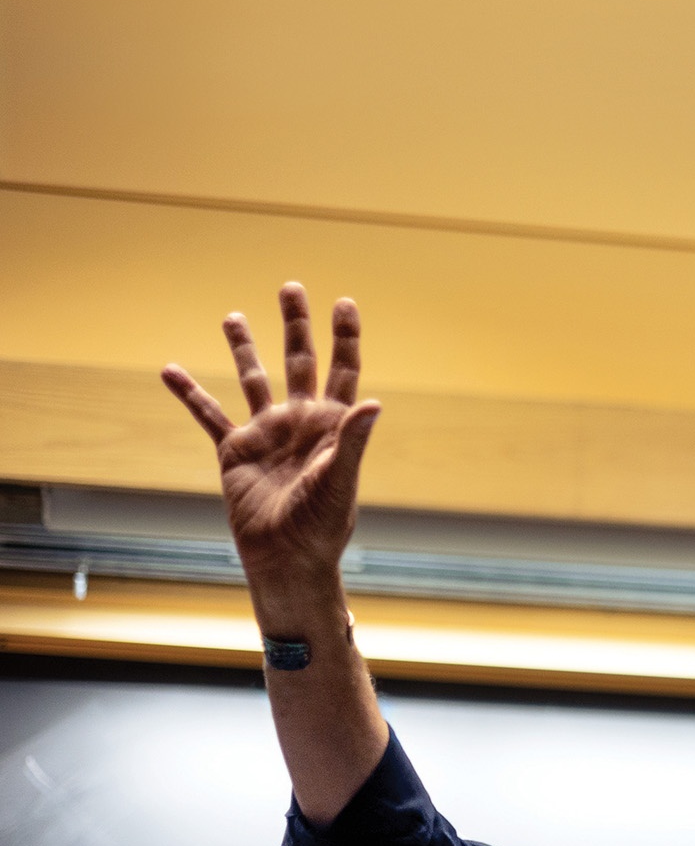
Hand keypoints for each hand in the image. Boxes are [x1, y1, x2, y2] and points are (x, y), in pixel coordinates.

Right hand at [161, 283, 379, 587]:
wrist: (286, 557)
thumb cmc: (322, 524)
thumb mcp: (340, 480)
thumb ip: (353, 440)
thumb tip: (373, 402)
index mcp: (332, 424)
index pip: (342, 370)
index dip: (344, 338)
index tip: (343, 303)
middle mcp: (300, 421)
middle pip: (298, 362)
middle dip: (295, 326)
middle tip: (290, 288)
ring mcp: (267, 433)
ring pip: (253, 380)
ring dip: (243, 349)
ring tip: (233, 316)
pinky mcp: (235, 451)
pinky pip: (209, 415)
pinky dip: (190, 393)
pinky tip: (170, 369)